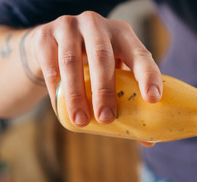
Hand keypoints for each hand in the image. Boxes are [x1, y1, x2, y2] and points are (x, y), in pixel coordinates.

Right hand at [27, 12, 161, 125]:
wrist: (51, 46)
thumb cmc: (92, 66)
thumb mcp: (112, 74)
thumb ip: (128, 100)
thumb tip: (149, 141)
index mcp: (122, 34)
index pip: (140, 54)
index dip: (148, 75)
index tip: (152, 99)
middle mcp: (96, 24)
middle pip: (102, 56)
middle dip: (105, 90)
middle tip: (106, 119)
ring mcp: (68, 26)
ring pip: (71, 61)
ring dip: (76, 94)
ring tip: (81, 121)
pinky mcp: (44, 35)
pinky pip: (50, 65)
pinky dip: (56, 90)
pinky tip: (60, 109)